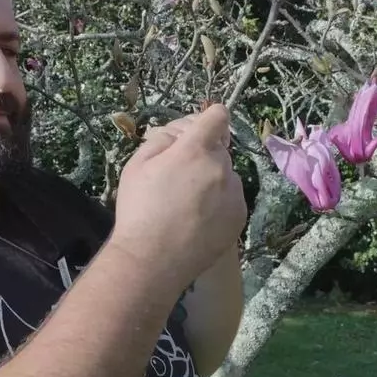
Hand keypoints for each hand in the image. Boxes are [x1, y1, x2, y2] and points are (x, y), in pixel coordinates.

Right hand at [109, 104, 246, 290]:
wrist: (152, 260)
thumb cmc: (139, 209)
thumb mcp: (137, 164)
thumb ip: (163, 138)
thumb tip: (180, 133)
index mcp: (196, 149)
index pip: (217, 116)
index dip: (206, 120)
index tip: (196, 133)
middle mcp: (222, 167)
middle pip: (219, 147)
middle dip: (201, 153)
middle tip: (177, 175)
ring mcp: (234, 193)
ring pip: (226, 174)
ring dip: (212, 179)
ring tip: (187, 202)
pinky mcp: (239, 216)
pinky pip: (231, 198)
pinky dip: (218, 202)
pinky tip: (197, 219)